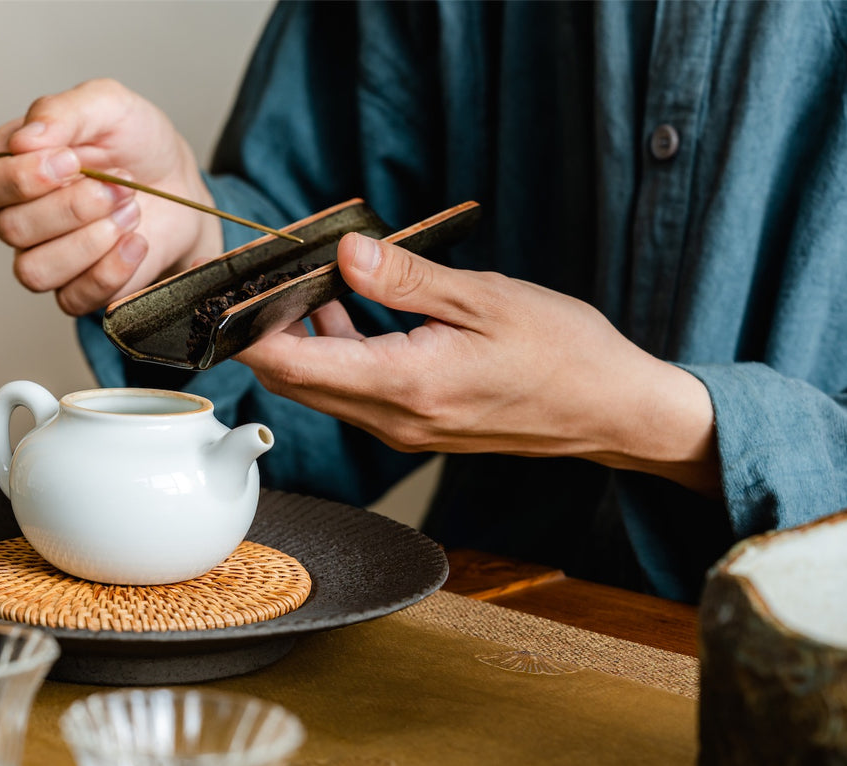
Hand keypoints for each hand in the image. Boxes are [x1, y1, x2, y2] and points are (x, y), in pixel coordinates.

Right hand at [0, 79, 223, 315]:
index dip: (20, 179)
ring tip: (130, 209)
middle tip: (120, 183)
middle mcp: (16, 216)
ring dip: (91, 240)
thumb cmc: (134, 142)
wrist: (178, 182)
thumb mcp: (106, 104)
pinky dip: (111, 270)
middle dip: (74, 206)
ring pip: (34, 271)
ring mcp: (43, 257)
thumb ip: (62, 111)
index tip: (72, 160)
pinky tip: (136, 241)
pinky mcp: (76, 289)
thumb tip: (25, 139)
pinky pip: (73, 299)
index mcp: (8, 166)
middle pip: (11, 229)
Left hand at [234, 233, 720, 495]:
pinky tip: (349, 312)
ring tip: (308, 283)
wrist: (611, 409)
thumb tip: (345, 254)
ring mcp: (404, 430)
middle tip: (264, 278)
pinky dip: (337, 355)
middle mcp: (394, 419)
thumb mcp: (483, 298)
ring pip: (322, 390)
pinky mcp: (416, 427)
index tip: (234, 291)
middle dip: (267, 333)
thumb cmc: (563, 352)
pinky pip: (354, 394)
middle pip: (295, 382)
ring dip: (303, 342)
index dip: (251, 329)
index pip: (294, 364)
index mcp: (404, 385)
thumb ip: (405, 279)